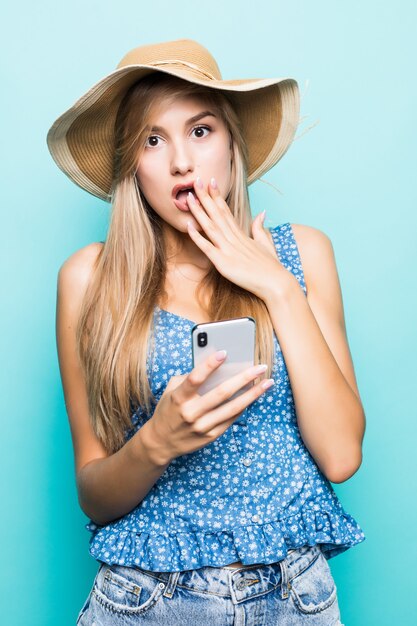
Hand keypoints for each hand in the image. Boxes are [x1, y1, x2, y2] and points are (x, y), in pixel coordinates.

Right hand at [146, 350, 273, 463]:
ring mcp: (202, 426)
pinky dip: (244, 406)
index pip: (195, 378)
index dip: (210, 365)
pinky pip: (232, 419)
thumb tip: (214, 367)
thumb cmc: (168, 410)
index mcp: (179, 398)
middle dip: (244, 378)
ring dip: (253, 394)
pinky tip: (254, 396)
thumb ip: (188, 378)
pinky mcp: (211, 436)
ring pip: (233, 408)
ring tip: (267, 382)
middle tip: (260, 367)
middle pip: (222, 393)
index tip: (225, 352)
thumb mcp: (171, 391)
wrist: (161, 442)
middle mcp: (191, 413)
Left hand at [185, 176, 291, 299]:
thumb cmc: (272, 268)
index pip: (226, 211)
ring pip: (210, 226)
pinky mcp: (224, 263)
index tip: (210, 182)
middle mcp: (234, 239)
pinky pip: (207, 248)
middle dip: (205, 197)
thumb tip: (262, 212)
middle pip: (217, 214)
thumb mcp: (267, 244)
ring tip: (189, 197)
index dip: (217, 197)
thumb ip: (260, 228)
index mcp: (242, 235)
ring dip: (199, 211)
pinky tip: (188, 226)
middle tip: (195, 181)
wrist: (276, 284)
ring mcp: (228, 250)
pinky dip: (197, 237)